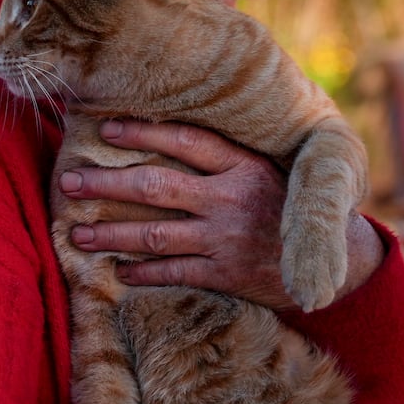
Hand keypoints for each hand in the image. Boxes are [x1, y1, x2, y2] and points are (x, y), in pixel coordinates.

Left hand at [58, 120, 382, 309]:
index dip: (143, 132)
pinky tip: (117, 273)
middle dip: (106, 183)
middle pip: (155, 186)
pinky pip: (174, 273)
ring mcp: (226, 239)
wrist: (336, 261)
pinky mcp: (227, 275)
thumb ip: (227, 155)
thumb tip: (176, 127)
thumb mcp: (269, 170)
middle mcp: (231, 199)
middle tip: (68, 180)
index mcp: (244, 165)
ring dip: (109, 233)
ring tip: (77, 232)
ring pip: (154, 234)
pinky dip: (142, 274)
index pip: (185, 141)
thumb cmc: (290, 208)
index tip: (105, 127)